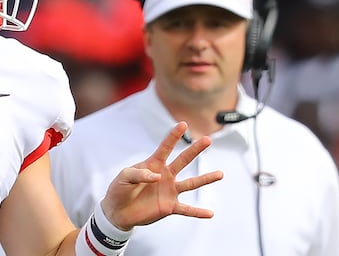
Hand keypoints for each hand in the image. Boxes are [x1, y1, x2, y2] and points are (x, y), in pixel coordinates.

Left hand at [100, 121, 223, 229]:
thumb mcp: (124, 177)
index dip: (173, 136)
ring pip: (191, 184)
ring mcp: (169, 191)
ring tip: (220, 173)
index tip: (183, 124)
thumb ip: (139, 173)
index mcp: (153, 164)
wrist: (118, 211)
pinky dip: (198, 212)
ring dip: (205, 179)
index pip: (165, 147)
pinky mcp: (169, 207)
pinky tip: (210, 213)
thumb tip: (157, 176)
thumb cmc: (120, 189)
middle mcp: (165, 175)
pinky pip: (187, 209)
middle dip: (195, 150)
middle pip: (183, 160)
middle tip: (208, 139)